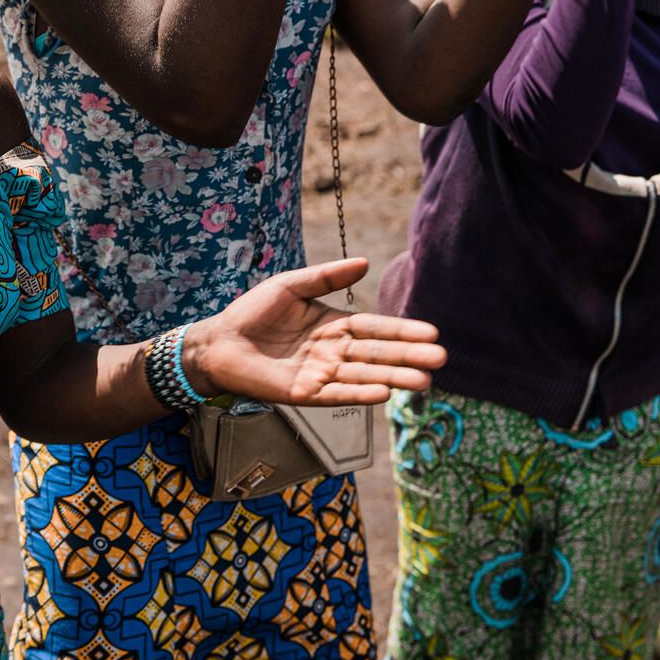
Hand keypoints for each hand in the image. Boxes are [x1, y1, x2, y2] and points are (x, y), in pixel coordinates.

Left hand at [184, 258, 446, 404]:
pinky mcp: (304, 394)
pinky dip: (359, 394)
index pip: (375, 328)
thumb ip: (325, 277)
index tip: (432, 333)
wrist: (218, 341)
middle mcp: (332, 352)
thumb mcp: (290, 286)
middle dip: (408, 357)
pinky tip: (383, 393)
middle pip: (377, 355)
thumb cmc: (252, 312)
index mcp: (333, 326)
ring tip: (424, 381)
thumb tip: (365, 264)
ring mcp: (320, 374)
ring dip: (393, 378)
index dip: (402, 331)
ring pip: (363, 377)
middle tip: (440, 360)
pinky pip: (336, 395)